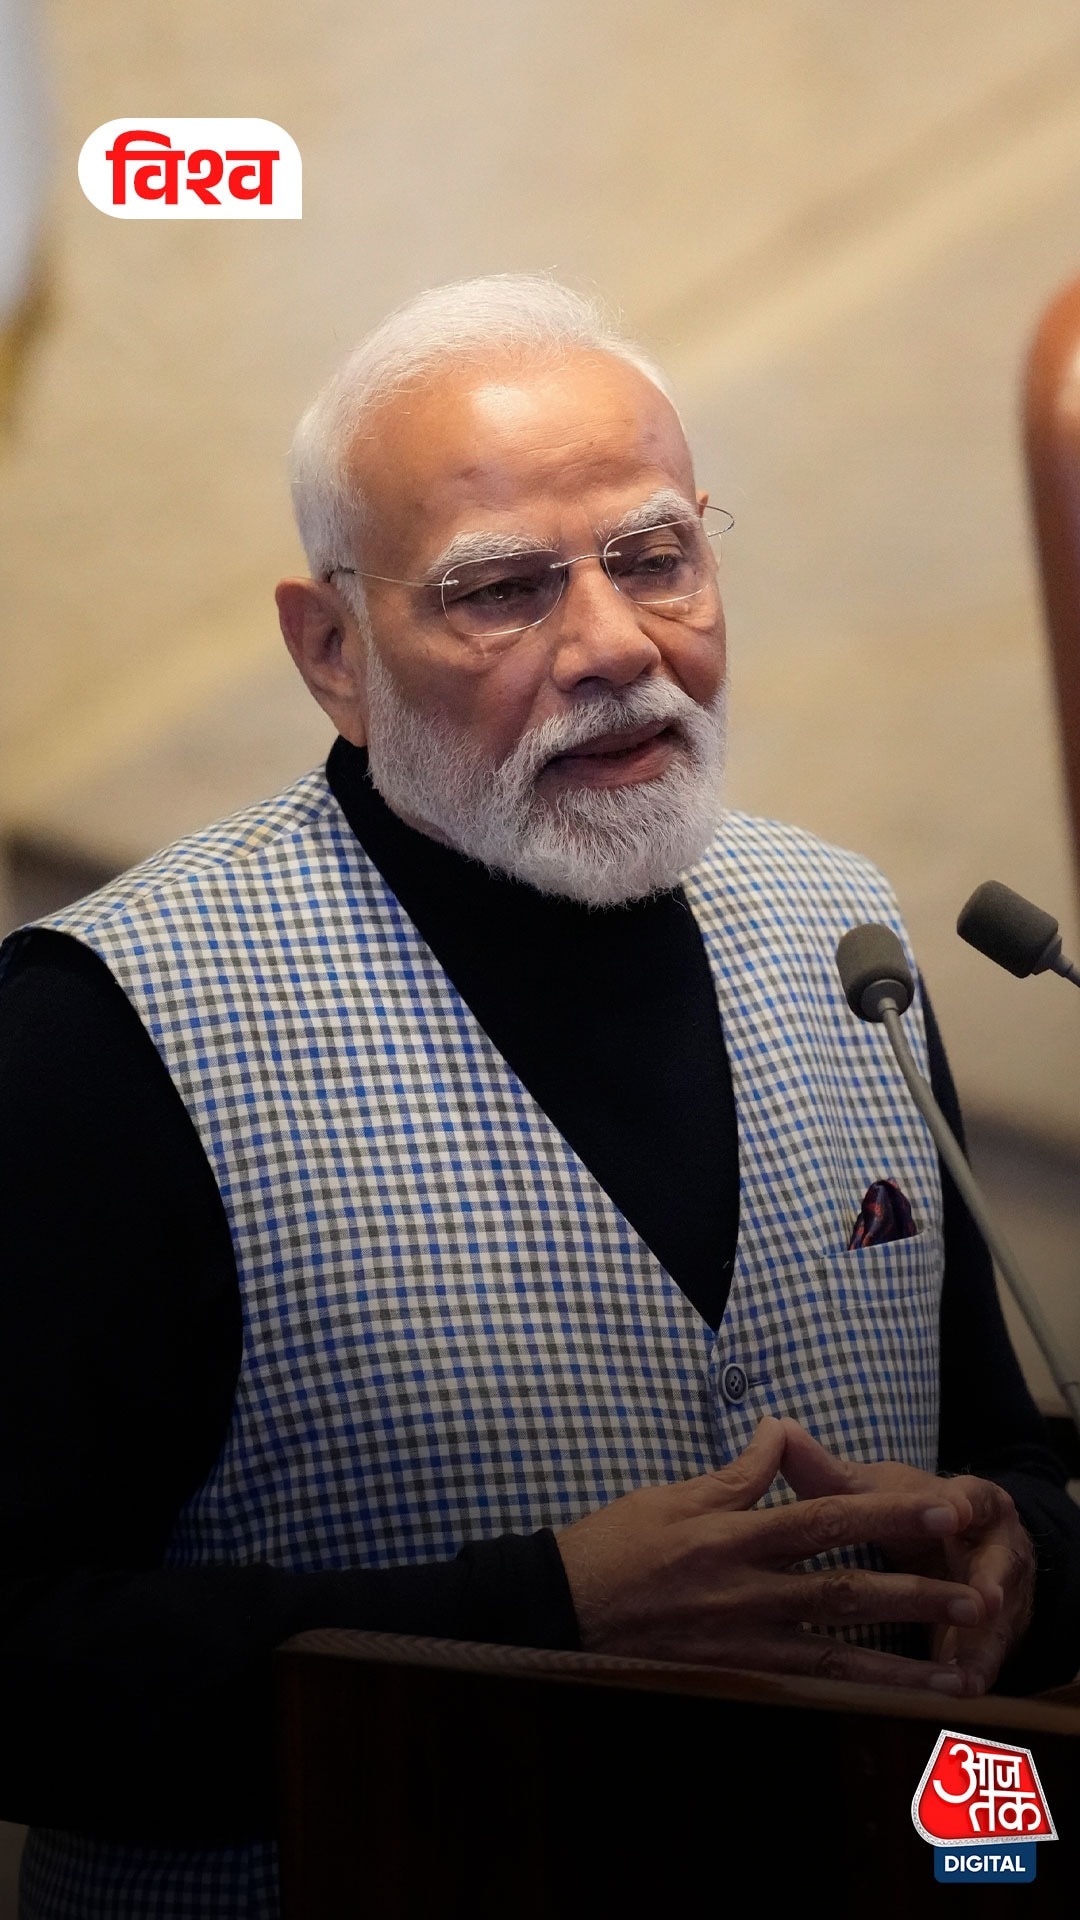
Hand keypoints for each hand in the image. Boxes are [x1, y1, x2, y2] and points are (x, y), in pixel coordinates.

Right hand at [555, 1417, 990, 1691]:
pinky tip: (888, 1699)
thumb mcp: (672, 1495)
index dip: (884, 1512)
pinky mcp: (734, 1674)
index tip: (937, 1506)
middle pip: (844, 1591)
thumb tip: (778, 1430)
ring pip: (835, 1653)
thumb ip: (737, 1474)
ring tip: (955, 1667)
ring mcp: (741, 1642)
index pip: (823, 1519)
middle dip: (914, 1594)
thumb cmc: (612, 1544)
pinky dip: (850, 1691)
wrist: (559, 1609)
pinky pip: (804, 1684)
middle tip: (974, 1596)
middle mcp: (744, 1592)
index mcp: (730, 1536)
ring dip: (900, 1661)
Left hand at [778, 1420, 1034, 1694]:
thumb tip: (778, 1429)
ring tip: (964, 1670)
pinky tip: (956, 1690)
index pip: (970, 1497)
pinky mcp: (995, 1632)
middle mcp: (995, 1542)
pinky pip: (987, 1656)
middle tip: (981, 1600)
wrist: (967, 1544)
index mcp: (969, 1499)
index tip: (952, 1512)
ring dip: (981, 1643)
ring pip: (995, 1618)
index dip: (960, 1505)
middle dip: (987, 1582)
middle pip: (996, 1562)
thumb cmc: (910, 1512)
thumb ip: (830, 1471)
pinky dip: (971, 1672)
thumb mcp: (877, 1491)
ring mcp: (1001, 1590)